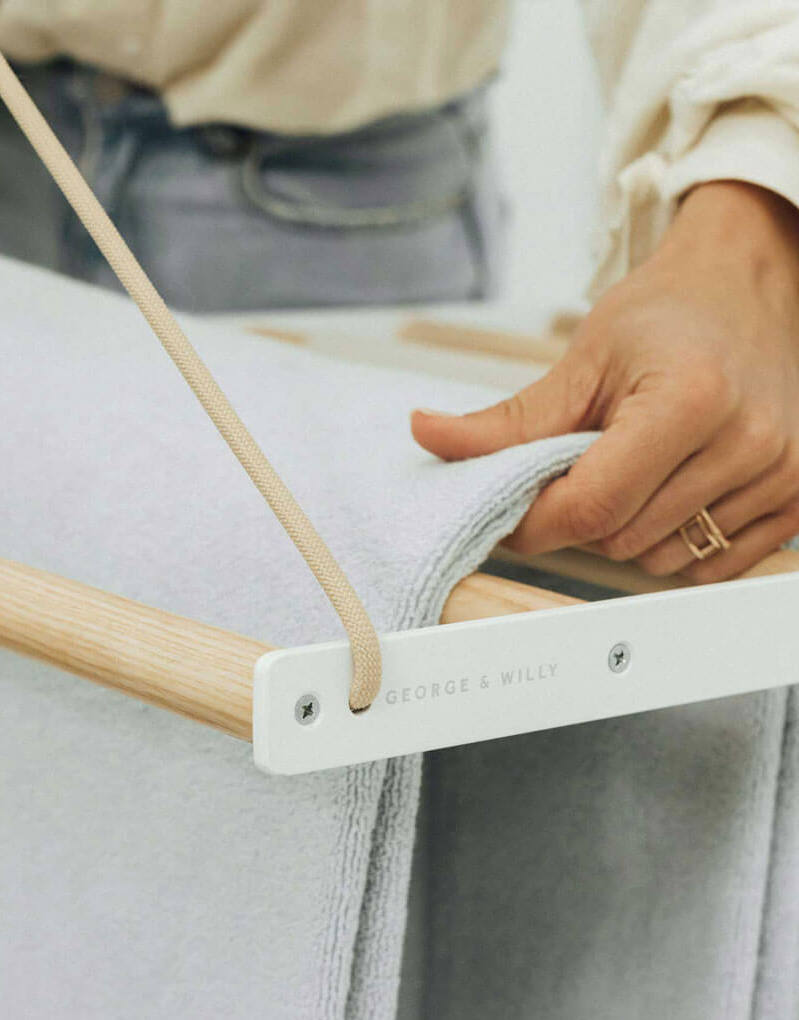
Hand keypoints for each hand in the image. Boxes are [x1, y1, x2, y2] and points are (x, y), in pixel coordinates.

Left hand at [411, 181, 798, 580]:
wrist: (748, 286)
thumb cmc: (667, 314)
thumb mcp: (581, 360)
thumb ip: (506, 421)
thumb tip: (425, 435)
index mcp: (689, 400)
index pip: (589, 507)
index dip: (533, 522)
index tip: (511, 509)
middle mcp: (747, 441)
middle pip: (620, 538)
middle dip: (578, 518)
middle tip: (580, 466)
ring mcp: (781, 473)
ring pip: (660, 559)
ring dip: (626, 530)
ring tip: (635, 466)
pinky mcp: (798, 497)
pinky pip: (709, 565)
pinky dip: (674, 542)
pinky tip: (672, 488)